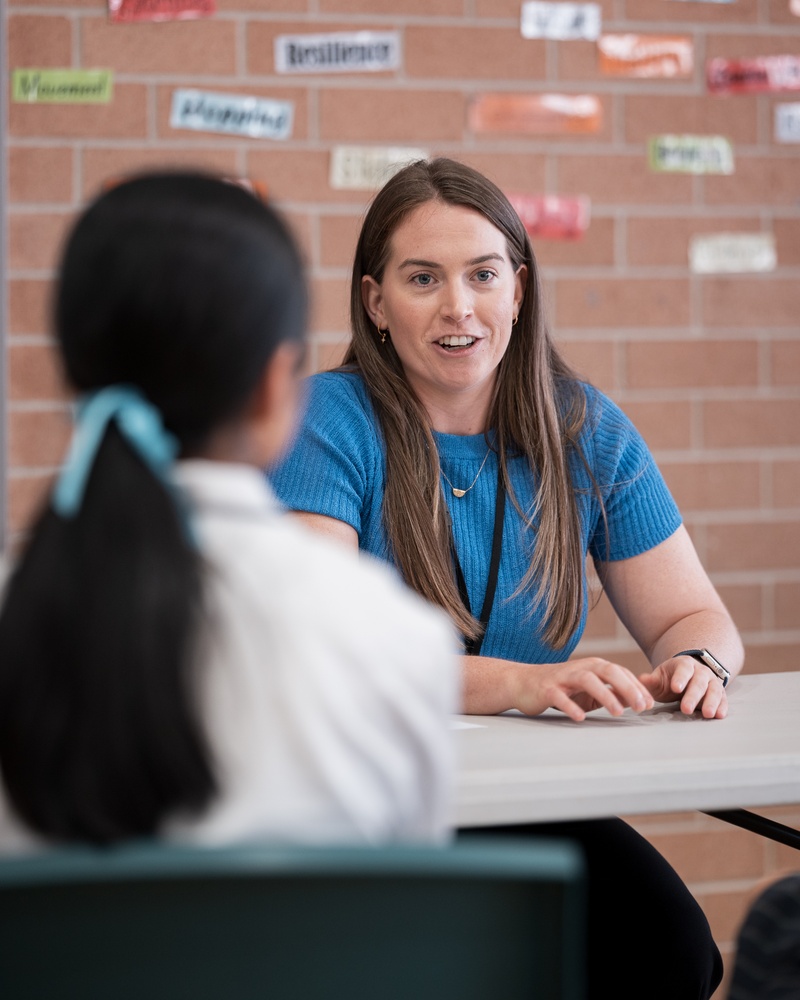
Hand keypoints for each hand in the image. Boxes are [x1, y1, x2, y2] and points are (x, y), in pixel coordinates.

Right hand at [509, 657, 654, 722]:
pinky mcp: (546, 689)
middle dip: (627, 688)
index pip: (619, 673)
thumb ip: (610, 692)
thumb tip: (636, 700)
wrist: (523, 682)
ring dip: (604, 695)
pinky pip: (560, 697)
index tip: (649, 704)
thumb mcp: (588, 689)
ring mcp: (563, 678)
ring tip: (617, 712)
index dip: (636, 687)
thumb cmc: (560, 687)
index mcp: (592, 667)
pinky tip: (580, 717)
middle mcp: (580, 668)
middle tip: (641, 707)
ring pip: (587, 680)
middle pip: (607, 672)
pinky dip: (571, 706)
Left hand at [639, 655, 727, 718]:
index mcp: (684, 664)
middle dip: (693, 696)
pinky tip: (719, 715)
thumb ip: (651, 681)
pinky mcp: (719, 692)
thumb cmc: (670, 679)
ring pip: (714, 690)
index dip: (680, 678)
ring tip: (707, 714)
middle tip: (686, 709)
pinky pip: (723, 698)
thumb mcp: (659, 678)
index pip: (683, 670)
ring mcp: (712, 681)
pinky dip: (722, 707)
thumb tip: (641, 679)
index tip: (675, 688)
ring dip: (711, 702)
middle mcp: (701, 671)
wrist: (688, 676)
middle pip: (698, 682)